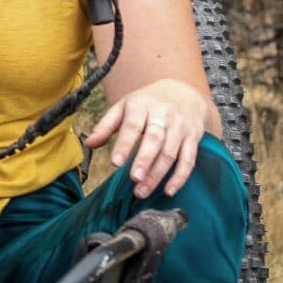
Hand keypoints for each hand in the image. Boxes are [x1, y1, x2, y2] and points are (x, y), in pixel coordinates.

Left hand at [85, 77, 212, 197]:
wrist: (184, 91)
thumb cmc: (148, 103)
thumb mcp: (125, 107)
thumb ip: (106, 125)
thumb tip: (88, 144)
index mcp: (142, 105)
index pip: (133, 125)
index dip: (125, 144)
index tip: (115, 162)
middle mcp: (164, 114)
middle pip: (155, 139)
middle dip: (145, 160)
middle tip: (134, 179)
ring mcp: (181, 127)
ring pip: (171, 153)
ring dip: (157, 174)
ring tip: (142, 191)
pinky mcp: (193, 138)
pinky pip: (189, 159)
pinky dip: (180, 177)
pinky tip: (169, 190)